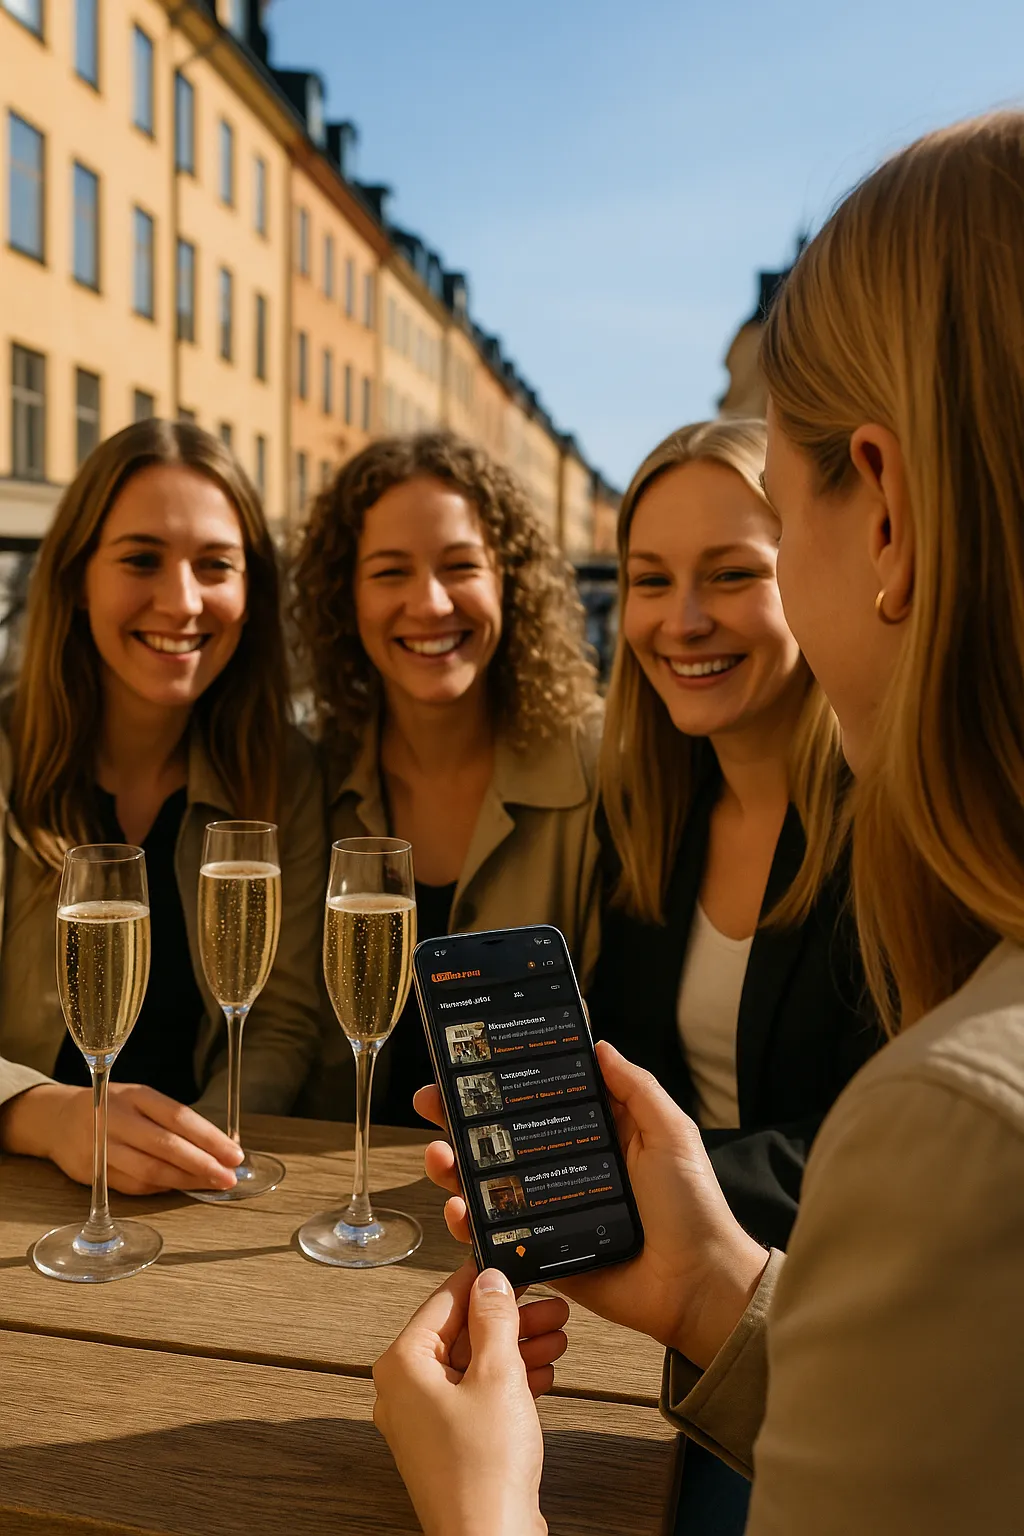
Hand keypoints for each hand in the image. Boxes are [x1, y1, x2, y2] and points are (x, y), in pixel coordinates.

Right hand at [0, 1081, 244, 1194]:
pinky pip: (133, 1185)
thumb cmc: (113, 1108)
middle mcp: (116, 1119)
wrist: (57, 1119)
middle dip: (202, 1164)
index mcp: (136, 1096)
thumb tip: (217, 1146)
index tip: (234, 1154)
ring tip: (210, 1185)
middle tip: (228, 1177)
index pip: (179, 1117)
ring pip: (149, 1170)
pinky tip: (181, 1187)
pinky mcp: (91, 1173)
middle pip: (166, 1146)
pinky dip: (161, 1188)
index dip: (209, 1138)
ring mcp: (101, 1147)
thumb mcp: (140, 1100)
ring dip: (184, 1181)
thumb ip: (171, 1120)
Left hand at [373, 1261, 553, 1535]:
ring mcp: (427, 1422)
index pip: (443, 1301)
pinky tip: (542, 1371)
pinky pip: (478, 1396)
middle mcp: (406, 1392)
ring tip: (555, 1333)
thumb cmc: (482, 1473)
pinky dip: (510, 1381)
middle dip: (509, 1318)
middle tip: (546, 1304)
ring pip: (474, 1365)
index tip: (507, 1264)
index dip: (481, 1280)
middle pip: (461, 1333)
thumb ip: (494, 1320)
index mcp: (403, 1366)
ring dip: (516, 1347)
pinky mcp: (450, 1446)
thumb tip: (489, 1282)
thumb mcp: (497, 1375)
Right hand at [413, 1041, 767, 1368]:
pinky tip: (455, 1208)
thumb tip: (599, 1046)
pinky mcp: (542, 1253)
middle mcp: (566, 1171)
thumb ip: (636, 1088)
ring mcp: (550, 1213)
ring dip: (453, 1168)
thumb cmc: (693, 1208)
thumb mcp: (670, 1133)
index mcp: (595, 1137)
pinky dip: (467, 1224)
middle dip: (460, 1120)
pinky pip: (496, 1237)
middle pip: (501, 1140)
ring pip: (488, 1186)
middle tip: (431, 1101)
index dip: (503, 1084)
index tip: (468, 1063)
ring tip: (438, 1154)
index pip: (538, 1103)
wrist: (697, 1286)